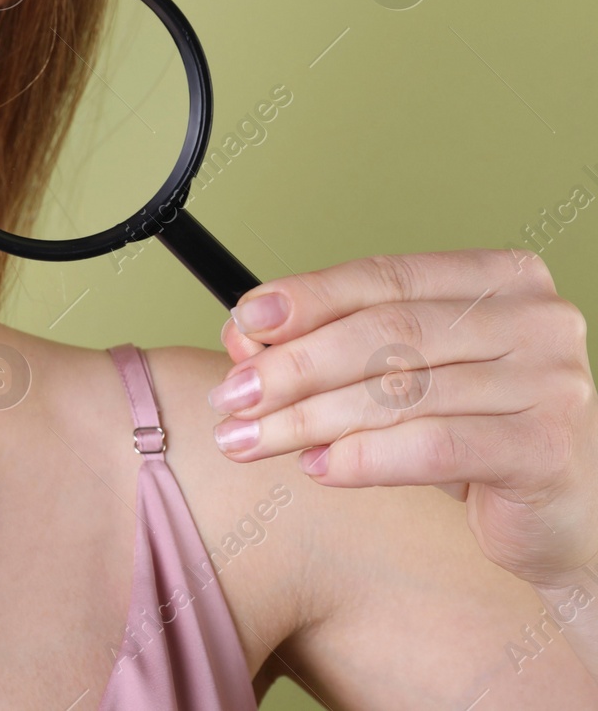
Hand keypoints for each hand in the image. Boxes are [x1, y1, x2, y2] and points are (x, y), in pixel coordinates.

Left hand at [209, 248, 597, 590]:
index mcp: (499, 279)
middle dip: (293, 366)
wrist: (565, 519)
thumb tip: (244, 334)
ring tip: (251, 439)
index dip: (307, 297)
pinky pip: (433, 447)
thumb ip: (331, 347)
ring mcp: (550, 381)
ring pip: (400, 392)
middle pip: (385, 331)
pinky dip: (363, 458)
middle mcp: (534, 319)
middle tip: (231, 396)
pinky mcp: (546, 448)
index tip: (243, 321)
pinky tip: (318, 467)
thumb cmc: (480, 436)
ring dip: (308, 419)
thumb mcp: (403, 379)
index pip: (384, 276)